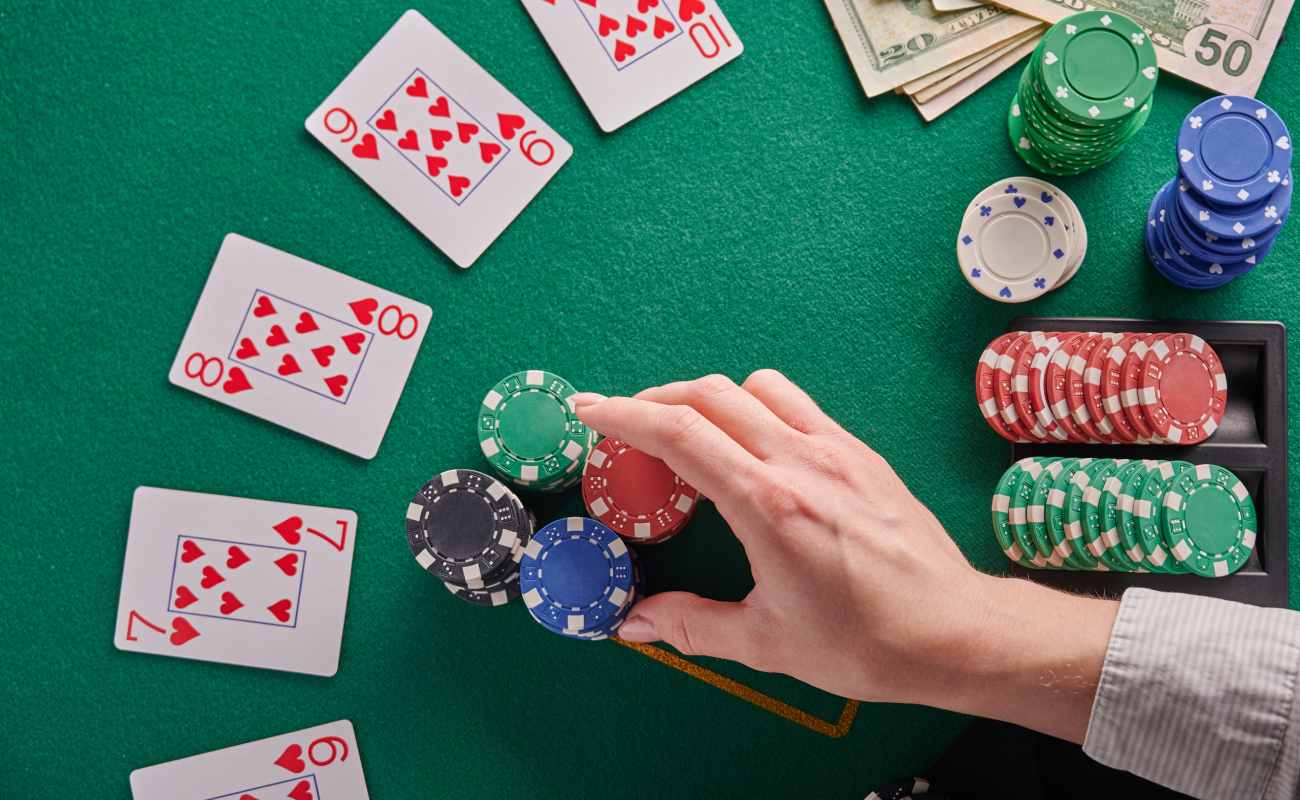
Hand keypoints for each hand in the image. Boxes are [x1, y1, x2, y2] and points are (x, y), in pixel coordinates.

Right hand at [574, 371, 1118, 742]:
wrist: (957, 632)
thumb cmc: (866, 643)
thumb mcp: (766, 643)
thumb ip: (690, 626)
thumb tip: (633, 624)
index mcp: (768, 504)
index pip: (681, 432)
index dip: (625, 414)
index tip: (589, 410)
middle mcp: (802, 461)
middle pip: (711, 395)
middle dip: (657, 399)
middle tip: (625, 426)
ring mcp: (837, 449)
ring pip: (757, 387)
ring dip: (711, 397)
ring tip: (689, 432)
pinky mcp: (862, 453)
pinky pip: (797, 405)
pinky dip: (758, 408)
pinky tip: (752, 445)